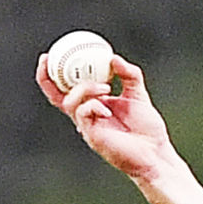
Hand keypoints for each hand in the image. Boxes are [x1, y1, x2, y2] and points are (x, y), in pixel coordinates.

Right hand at [35, 53, 174, 182]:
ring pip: (70, 101)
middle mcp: (87, 116)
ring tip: (106, 88)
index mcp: (94, 105)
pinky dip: (93, 105)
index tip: (53, 51)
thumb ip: (129, 75)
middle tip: (47, 58)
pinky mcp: (92, 137)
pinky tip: (108, 109)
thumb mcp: (138, 94)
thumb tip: (113, 58)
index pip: (69, 87)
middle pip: (56, 96)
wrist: (156, 152)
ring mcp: (88, 127)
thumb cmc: (147, 129)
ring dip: (84, 88)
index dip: (56, 71)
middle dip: (46, 76)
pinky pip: (82, 114)